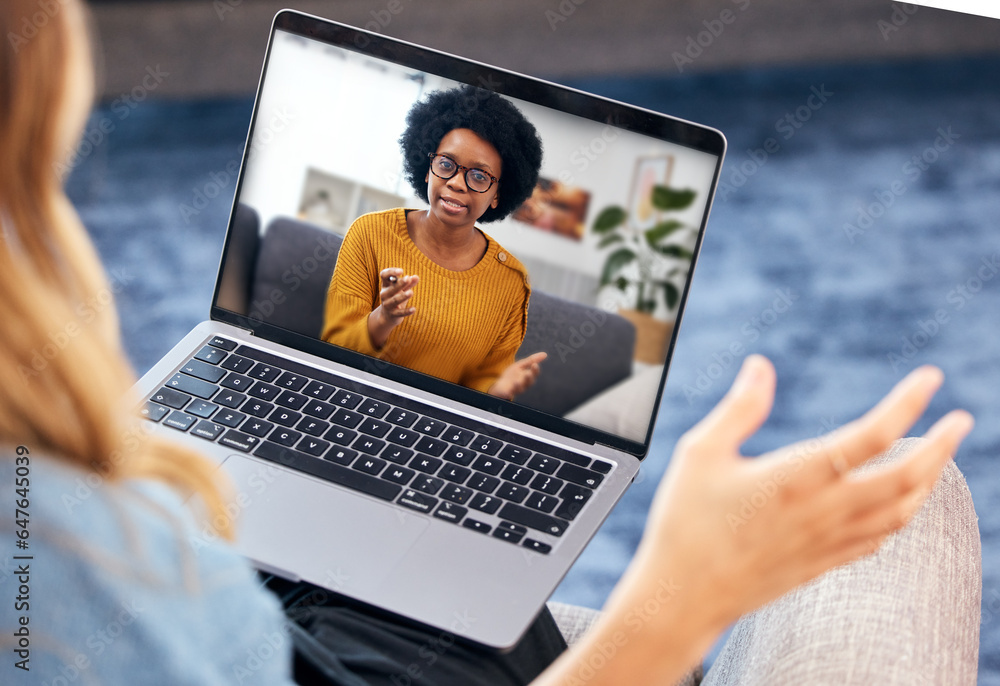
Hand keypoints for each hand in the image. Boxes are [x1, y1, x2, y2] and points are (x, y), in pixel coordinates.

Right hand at [368, 268, 418, 348]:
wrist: (387, 316)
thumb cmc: (395, 297)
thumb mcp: (402, 289)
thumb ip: (409, 283)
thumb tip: (416, 277)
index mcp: (386, 285)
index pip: (384, 275)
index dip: (391, 272)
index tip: (401, 271)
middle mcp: (384, 294)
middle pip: (391, 288)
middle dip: (399, 284)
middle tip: (408, 278)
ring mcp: (387, 305)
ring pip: (395, 300)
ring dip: (403, 296)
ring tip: (411, 292)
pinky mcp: (392, 314)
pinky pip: (400, 313)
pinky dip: (407, 311)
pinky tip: (414, 309)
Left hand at [488, 352, 546, 399]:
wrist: (500, 385)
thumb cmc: (512, 376)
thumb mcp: (520, 365)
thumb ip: (531, 360)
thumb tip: (545, 354)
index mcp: (528, 377)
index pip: (534, 374)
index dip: (535, 370)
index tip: (534, 364)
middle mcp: (524, 384)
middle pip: (529, 382)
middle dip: (528, 378)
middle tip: (528, 373)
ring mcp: (516, 389)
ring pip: (520, 389)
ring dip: (519, 385)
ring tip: (517, 382)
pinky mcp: (508, 393)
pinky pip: (509, 394)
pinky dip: (509, 394)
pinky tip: (508, 393)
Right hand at [534, 356, 972, 685]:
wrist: (682, 596)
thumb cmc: (686, 521)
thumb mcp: (701, 452)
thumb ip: (739, 408)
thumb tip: (762, 365)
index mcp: (796, 477)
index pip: (872, 435)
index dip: (908, 404)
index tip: (930, 378)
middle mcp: (823, 511)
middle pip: (906, 478)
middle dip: (942, 446)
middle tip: (961, 420)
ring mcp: (827, 543)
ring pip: (901, 513)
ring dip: (928, 481)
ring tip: (937, 457)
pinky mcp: (821, 565)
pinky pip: (879, 541)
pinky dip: (902, 517)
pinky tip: (898, 506)